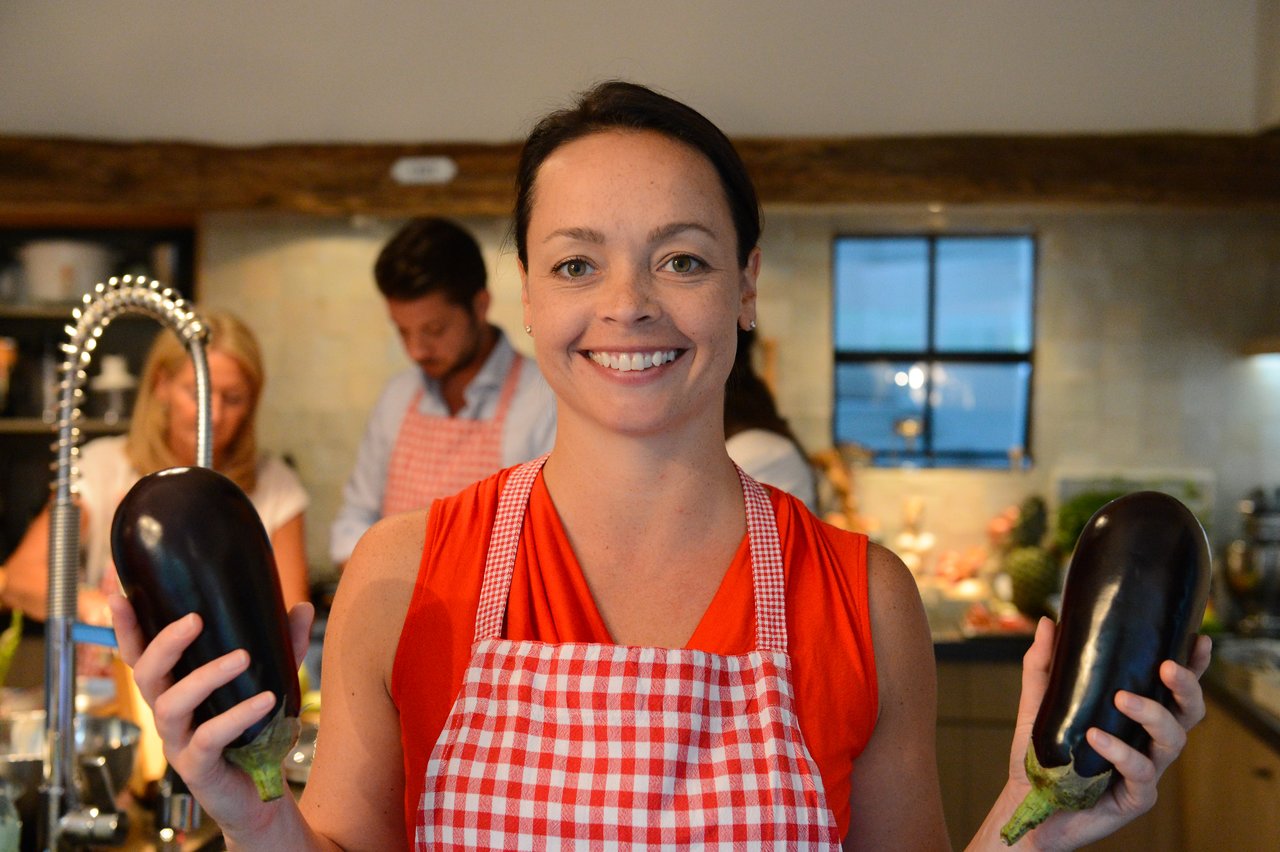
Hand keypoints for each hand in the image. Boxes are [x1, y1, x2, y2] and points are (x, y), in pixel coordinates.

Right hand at [108, 594, 313, 833]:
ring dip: (205, 677)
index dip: (126, 627)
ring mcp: (178, 742)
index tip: (120, 594)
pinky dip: (235, 717)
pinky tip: (264, 701)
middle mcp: (167, 712)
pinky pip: (207, 740)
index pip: (140, 654)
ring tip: (242, 657)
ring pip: (170, 705)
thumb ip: (282, 645)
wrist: (260, 792)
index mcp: (174, 687)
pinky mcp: (197, 768)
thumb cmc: (253, 732)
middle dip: (163, 644)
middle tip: (195, 619)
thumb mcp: (268, 680)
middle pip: (145, 674)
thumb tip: (299, 606)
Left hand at [999, 617, 1211, 849]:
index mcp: (1135, 715)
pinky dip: (1121, 752)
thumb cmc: (1040, 752)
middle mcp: (1148, 740)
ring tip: (1121, 699)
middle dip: (1185, 687)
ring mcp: (1147, 769)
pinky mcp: (1136, 797)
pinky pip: (1141, 773)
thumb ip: (1044, 664)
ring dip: (1152, 714)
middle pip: (1188, 713)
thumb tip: (1048, 622)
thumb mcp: (1038, 701)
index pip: (1172, 688)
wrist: (1026, 800)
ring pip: (1173, 740)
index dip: (1193, 666)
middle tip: (1165, 667)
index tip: (1198, 640)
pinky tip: (1096, 738)